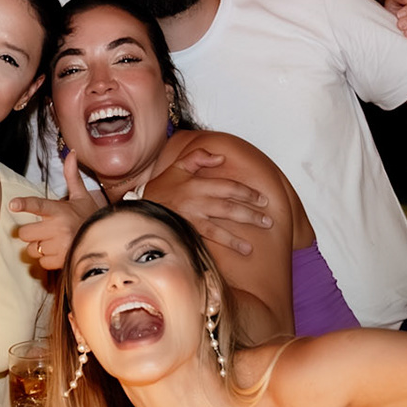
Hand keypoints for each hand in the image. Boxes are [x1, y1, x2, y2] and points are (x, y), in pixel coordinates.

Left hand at [10, 151, 104, 269]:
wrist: (107, 240)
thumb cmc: (89, 217)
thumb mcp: (81, 196)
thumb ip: (71, 176)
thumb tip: (70, 153)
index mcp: (60, 210)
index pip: (39, 205)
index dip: (25, 204)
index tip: (12, 204)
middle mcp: (59, 227)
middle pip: (24, 233)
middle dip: (30, 233)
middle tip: (44, 230)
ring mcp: (60, 245)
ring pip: (32, 249)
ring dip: (39, 247)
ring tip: (54, 241)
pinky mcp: (62, 261)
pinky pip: (41, 262)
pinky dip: (47, 259)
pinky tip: (59, 252)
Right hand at [140, 148, 273, 254]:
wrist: (138, 210)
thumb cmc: (159, 190)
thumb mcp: (176, 167)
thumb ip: (198, 157)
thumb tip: (220, 158)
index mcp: (197, 183)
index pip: (229, 187)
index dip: (248, 193)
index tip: (262, 199)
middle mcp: (197, 200)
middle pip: (230, 206)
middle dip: (252, 212)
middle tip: (268, 219)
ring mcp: (192, 217)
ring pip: (224, 223)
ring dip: (244, 229)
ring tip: (260, 234)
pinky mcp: (188, 231)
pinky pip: (212, 238)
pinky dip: (229, 243)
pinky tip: (243, 249)